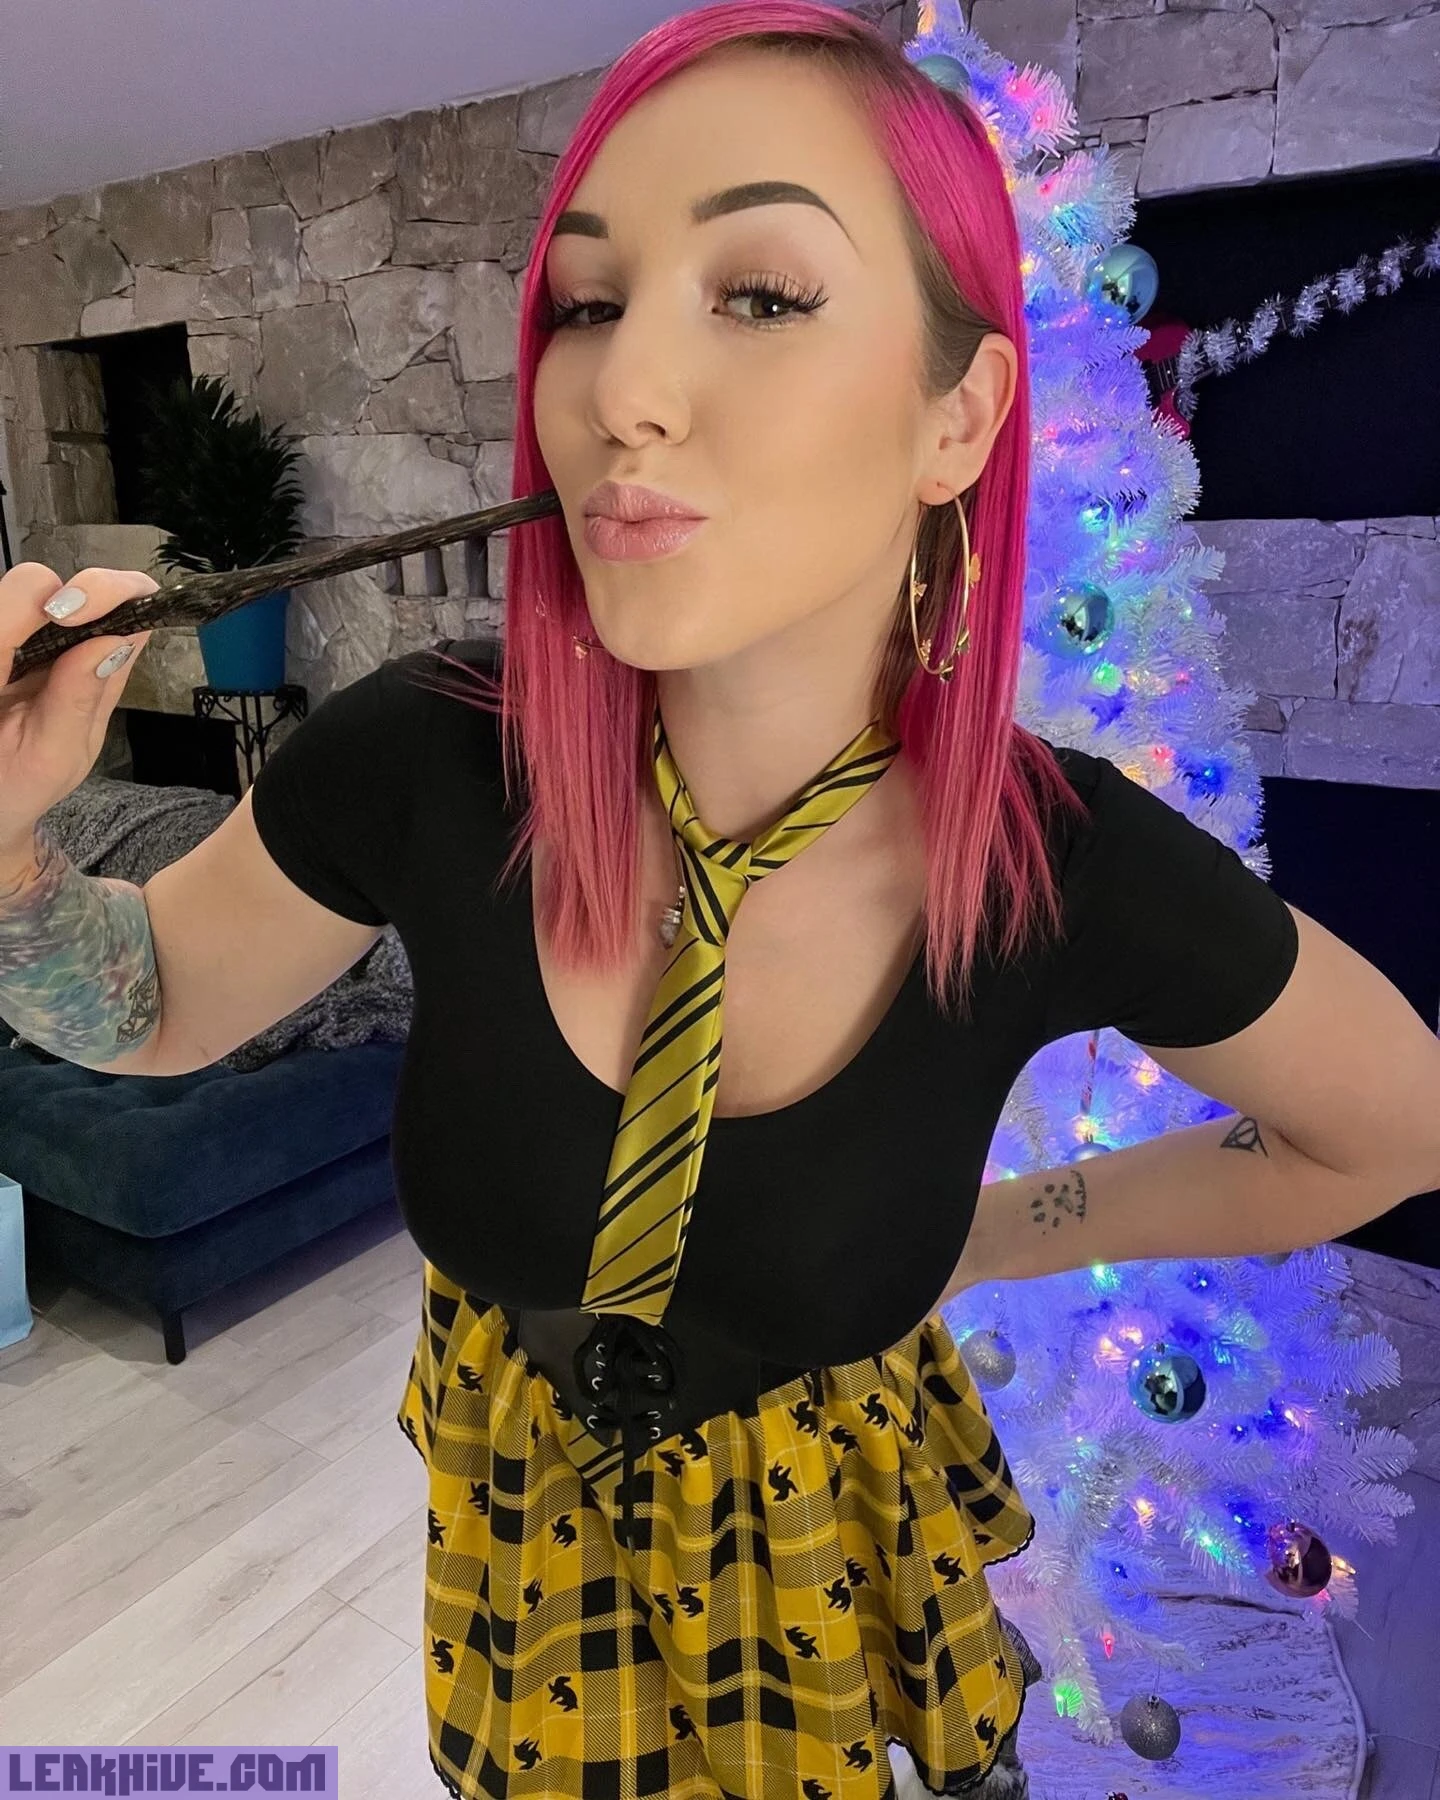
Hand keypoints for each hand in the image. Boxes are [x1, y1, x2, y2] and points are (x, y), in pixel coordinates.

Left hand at [0, 563, 156, 852]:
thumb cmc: (13, 788)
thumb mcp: (52, 759)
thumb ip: (78, 699)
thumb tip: (117, 639)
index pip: (27, 592)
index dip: (76, 595)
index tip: (96, 624)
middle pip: (37, 581)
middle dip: (90, 600)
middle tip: (113, 639)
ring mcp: (3, 639)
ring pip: (42, 593)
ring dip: (88, 616)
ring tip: (100, 659)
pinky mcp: (15, 644)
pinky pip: (44, 615)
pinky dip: (80, 627)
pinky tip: (87, 658)